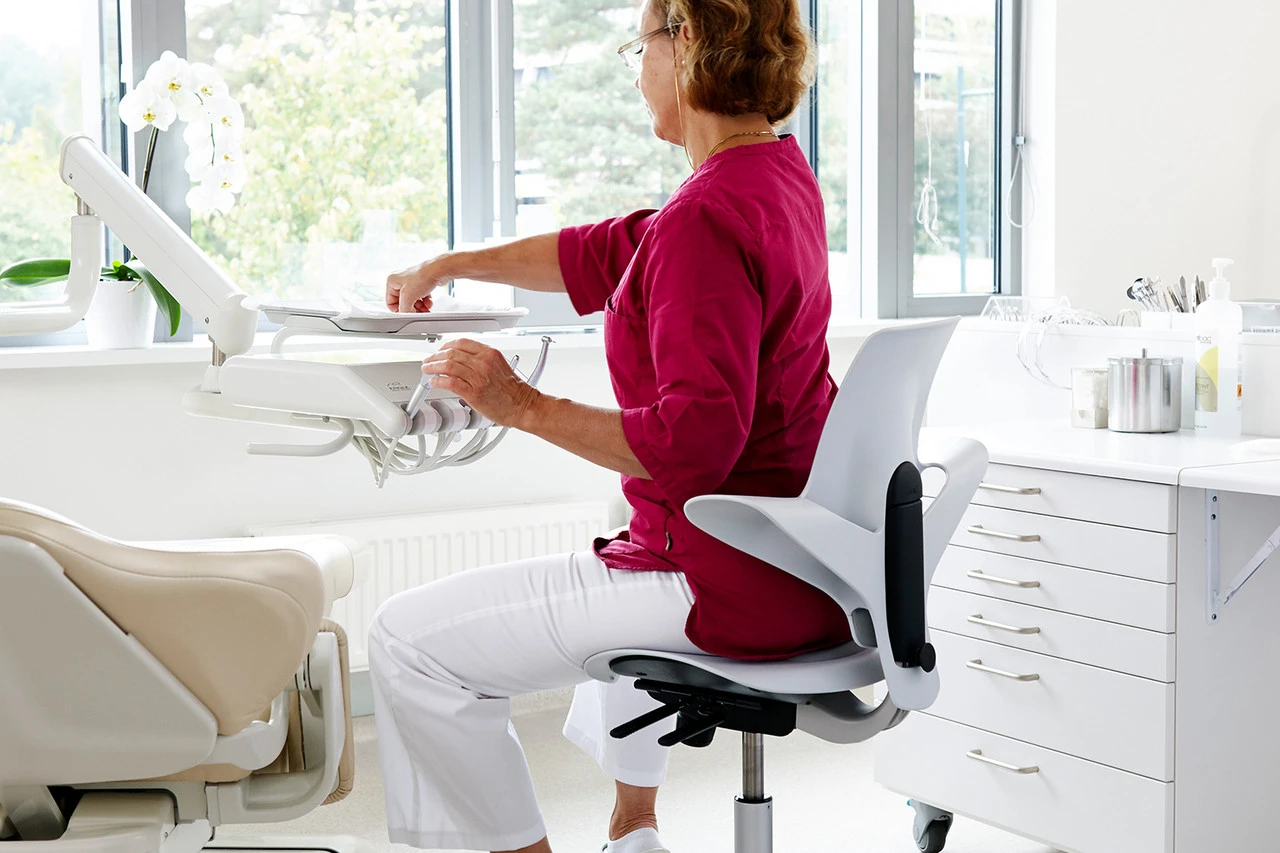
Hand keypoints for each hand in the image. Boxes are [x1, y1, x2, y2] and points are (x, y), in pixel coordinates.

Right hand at [386, 254, 454, 312]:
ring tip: (425, 308)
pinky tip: (429, 302)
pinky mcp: (421, 283)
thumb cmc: (423, 276)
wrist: (439, 270)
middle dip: (412, 308)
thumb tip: (405, 315)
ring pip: (413, 301)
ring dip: (420, 307)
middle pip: (403, 302)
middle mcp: (400, 280)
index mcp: (392, 281)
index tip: (407, 314)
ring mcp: (411, 282)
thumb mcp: (408, 296)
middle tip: (418, 312)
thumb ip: (404, 309)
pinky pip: (420, 297)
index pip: (390, 302)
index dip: (399, 310)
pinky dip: (425, 301)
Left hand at [422, 339, 541, 428]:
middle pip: (452, 352)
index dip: (446, 346)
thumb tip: (461, 361)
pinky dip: (438, 381)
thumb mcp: (499, 366)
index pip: (461, 342)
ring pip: (448, 366)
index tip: (440, 351)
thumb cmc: (513, 391)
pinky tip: (434, 382)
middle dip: (435, 356)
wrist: (523, 406)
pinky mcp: (474, 393)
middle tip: (428, 361)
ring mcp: (478, 377)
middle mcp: (483, 362)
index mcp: (490, 353)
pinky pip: (450, 383)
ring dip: (433, 367)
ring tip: (427, 370)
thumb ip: (481, 361)